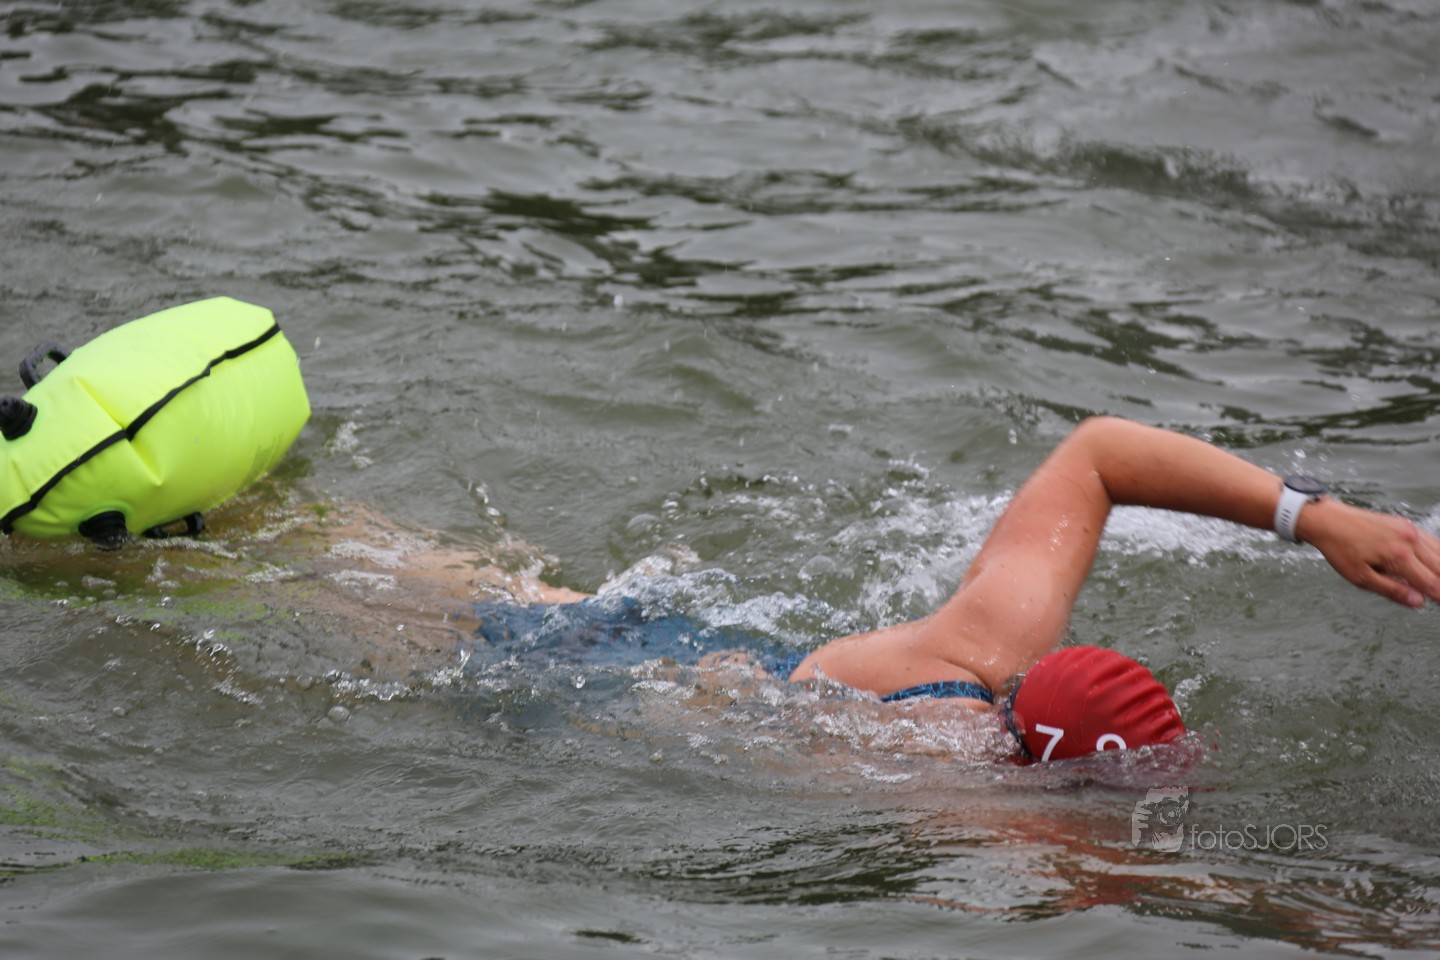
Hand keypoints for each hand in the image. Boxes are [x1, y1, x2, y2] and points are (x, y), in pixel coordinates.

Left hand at [1301, 499, 1439, 607]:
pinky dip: (1439, 555)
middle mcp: (1409, 540)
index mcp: (1399, 556)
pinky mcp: (1407, 524)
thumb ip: (1392, 590)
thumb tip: (1419, 602)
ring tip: (1438, 585)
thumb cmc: (1340, 548)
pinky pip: (1432, 542)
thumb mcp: (1360, 577)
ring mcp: (1410, 530)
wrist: (1329, 520)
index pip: (1432, 582)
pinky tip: (1437, 565)